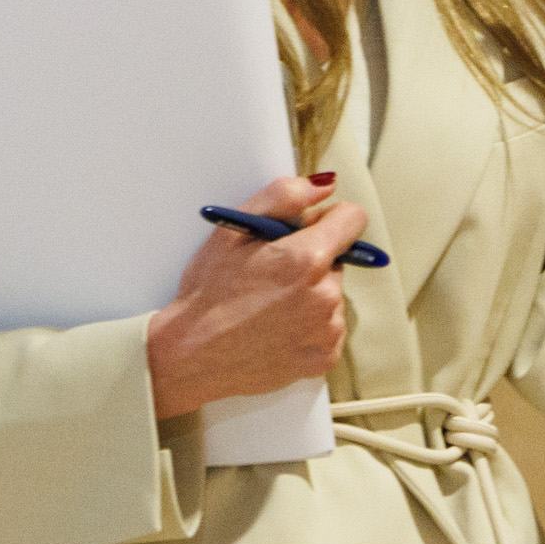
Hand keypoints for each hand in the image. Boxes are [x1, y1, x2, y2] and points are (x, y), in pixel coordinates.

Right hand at [144, 174, 364, 420]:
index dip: (327, 219)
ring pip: (333, 295)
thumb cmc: (207, 295)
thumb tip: (324, 186)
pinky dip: (310, 327)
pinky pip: (330, 328)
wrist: (191, 357)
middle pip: (338, 260)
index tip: (305, 231)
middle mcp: (325, 295)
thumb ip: (283, 197)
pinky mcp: (325, 358)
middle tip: (271, 276)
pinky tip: (277, 330)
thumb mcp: (232, 232)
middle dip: (312, 261)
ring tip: (269, 307)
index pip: (353, 219)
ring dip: (311, 295)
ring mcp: (328, 330)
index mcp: (307, 258)